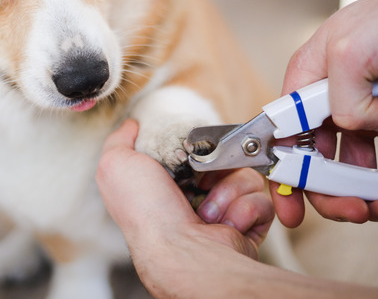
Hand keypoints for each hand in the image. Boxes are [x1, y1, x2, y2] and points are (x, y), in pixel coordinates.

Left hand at [97, 119, 273, 296]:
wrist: (181, 251)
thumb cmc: (146, 210)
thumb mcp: (116, 164)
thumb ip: (120, 140)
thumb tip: (132, 125)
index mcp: (166, 183)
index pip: (192, 150)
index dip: (195, 147)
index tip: (189, 150)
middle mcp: (194, 197)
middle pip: (222, 158)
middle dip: (214, 166)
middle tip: (199, 180)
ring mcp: (223, 212)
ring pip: (244, 175)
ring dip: (227, 191)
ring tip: (208, 212)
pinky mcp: (247, 224)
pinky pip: (260, 199)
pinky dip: (244, 209)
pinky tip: (224, 224)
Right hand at [275, 0, 377, 226]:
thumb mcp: (351, 50)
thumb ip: (340, 99)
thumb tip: (356, 129)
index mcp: (307, 80)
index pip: (282, 136)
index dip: (284, 175)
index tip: (291, 209)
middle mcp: (331, 98)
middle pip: (319, 160)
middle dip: (334, 191)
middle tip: (356, 210)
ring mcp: (366, 109)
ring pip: (356, 166)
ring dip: (370, 193)